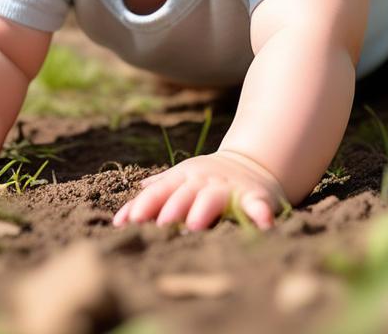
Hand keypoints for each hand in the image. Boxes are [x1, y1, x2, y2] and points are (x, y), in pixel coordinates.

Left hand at [111, 150, 285, 230]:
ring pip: (214, 198)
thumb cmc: (207, 179)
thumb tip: (124, 211)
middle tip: (160, 224)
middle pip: (185, 193)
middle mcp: (205, 181)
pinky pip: (258, 205)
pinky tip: (263, 225)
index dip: (145, 205)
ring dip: (204, 209)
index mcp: (184, 178)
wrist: (252, 164)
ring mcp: (229, 188)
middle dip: (172, 207)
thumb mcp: (181, 179)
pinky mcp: (256, 197)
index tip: (130, 220)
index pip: (161, 190)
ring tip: (194, 225)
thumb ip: (156, 194)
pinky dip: (261, 214)